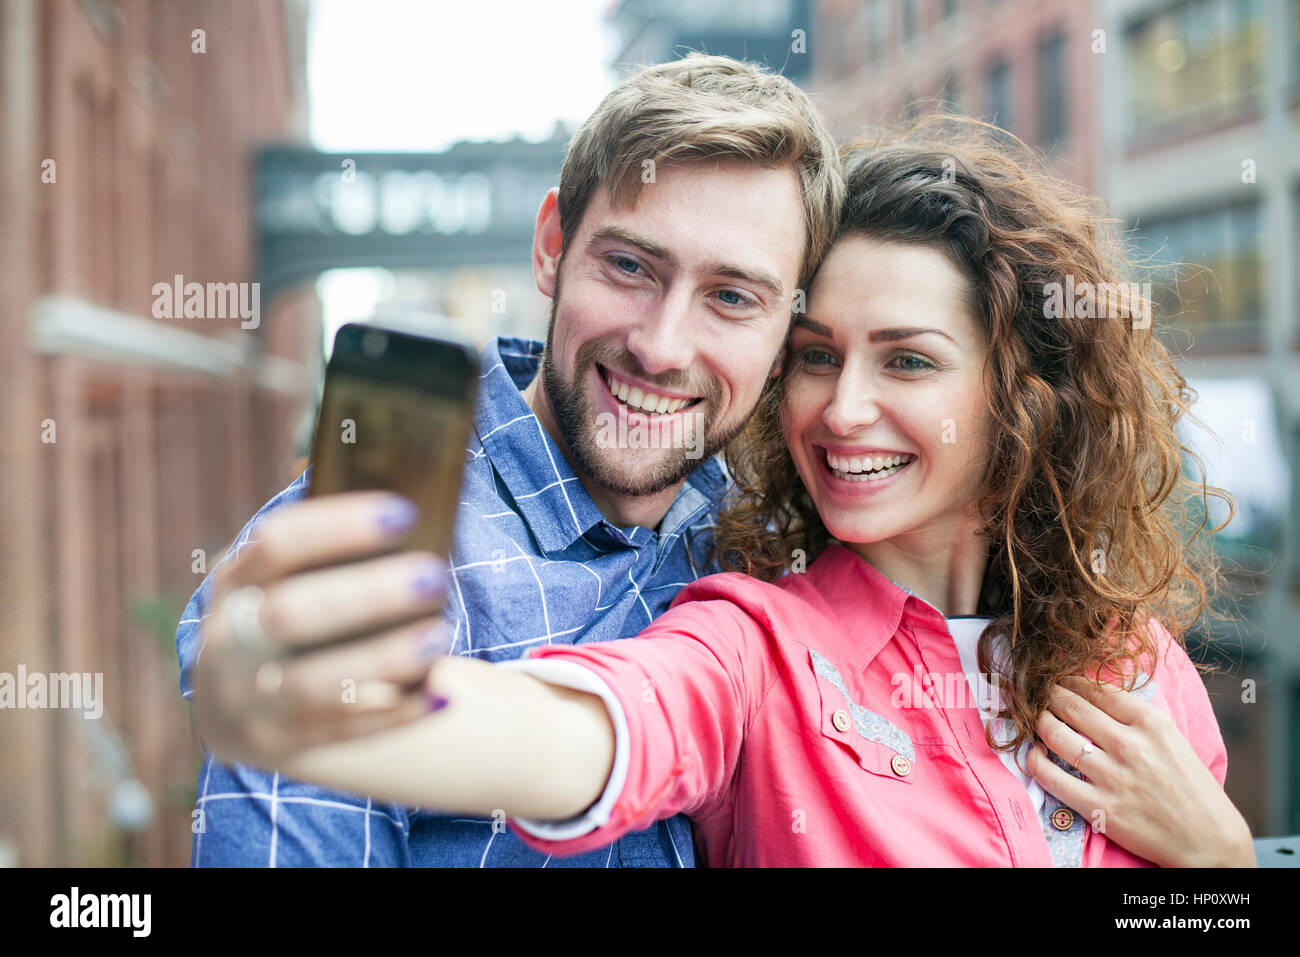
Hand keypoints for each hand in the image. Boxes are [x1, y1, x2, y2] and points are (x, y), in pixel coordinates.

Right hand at [192, 491, 451, 768]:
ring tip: (440, 636)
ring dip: (381, 659)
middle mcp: (229, 641)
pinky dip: (392, 715)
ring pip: (311, 685)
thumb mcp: (289, 579)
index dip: (340, 526)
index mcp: (236, 583)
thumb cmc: (294, 612)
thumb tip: (416, 497)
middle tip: (435, 574)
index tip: (405, 513)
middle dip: (366, 594)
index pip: (278, 544)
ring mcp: (246, 700)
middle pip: (290, 615)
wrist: (238, 702)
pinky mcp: (274, 747)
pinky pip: (338, 734)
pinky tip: (440, 695)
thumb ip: (333, 550)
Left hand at [1027, 675, 1253, 867]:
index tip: (1060, 679)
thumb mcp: (1172, 739)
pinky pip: (1050, 776)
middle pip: (1071, 706)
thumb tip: (1097, 693)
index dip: (1071, 681)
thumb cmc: (1192, 788)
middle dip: (1049, 695)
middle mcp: (1130, 745)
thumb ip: (1137, 717)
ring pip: (1055, 735)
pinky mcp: (1098, 806)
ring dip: (1039, 722)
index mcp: (1151, 723)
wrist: (1208, 841)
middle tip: (1039, 693)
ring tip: (1036, 719)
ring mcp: (1112, 776)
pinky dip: (1034, 761)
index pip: (1097, 690)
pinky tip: (1034, 754)